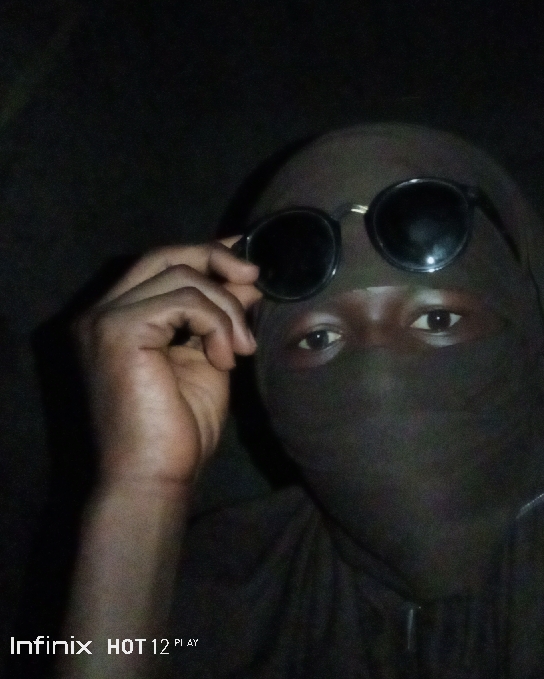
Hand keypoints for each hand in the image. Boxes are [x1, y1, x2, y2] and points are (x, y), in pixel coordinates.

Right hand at [72, 239, 260, 487]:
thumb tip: (246, 278)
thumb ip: (220, 315)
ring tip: (241, 348)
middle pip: (165, 255)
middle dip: (216, 258)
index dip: (206, 252)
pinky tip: (224, 358)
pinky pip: (184, 300)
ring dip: (225, 309)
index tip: (247, 254)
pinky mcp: (118, 330)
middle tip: (255, 278)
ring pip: (181, 276)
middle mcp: (100, 312)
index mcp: (116, 318)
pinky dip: (215, 323)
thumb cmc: (177, 429)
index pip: (161, 263)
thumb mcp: (208, 356)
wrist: (152, 479)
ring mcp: (104, 319)